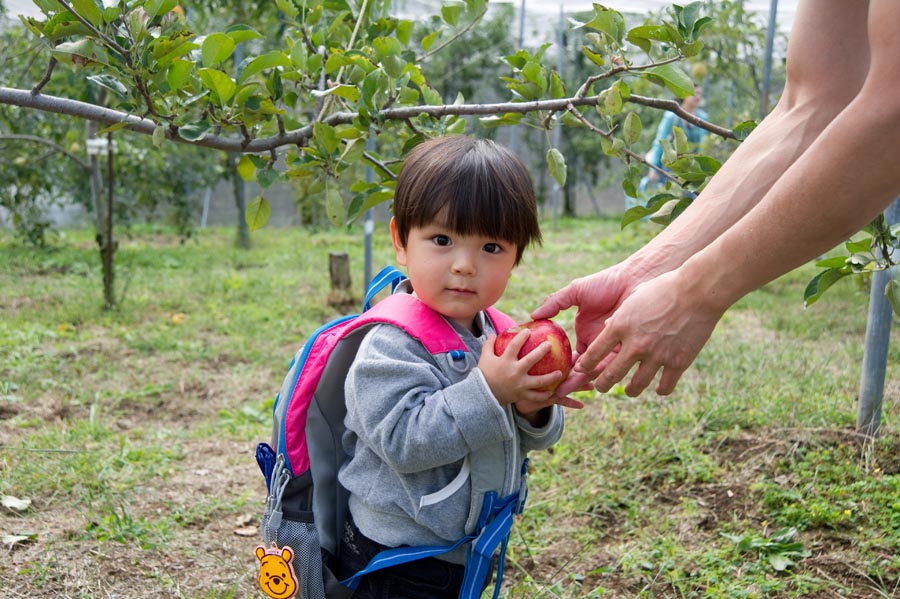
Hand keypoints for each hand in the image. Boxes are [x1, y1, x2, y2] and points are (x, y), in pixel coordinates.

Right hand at [479, 330, 561, 406]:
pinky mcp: (521, 395)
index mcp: (505, 361)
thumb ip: (489, 345)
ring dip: (551, 377)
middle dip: (541, 351)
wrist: (483, 396)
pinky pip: (535, 396)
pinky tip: (552, 392)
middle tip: (549, 344)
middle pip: (531, 360)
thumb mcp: (484, 358)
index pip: (514, 346)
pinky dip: (544, 395)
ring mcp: (519, 385)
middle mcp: (514, 372)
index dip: (522, 337)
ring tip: (560, 373)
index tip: (529, 331)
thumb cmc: (484, 374)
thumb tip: (493, 334)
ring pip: (539, 381)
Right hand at [531, 265, 635, 394]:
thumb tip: (533, 315)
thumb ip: (555, 303)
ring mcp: (613, 348)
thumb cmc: (606, 282)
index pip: (572, 358)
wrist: (634, 279)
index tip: (545, 376)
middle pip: (582, 369)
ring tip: (565, 389)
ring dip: (581, 381)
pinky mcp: (628, 349)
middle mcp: (599, 345)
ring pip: (596, 371)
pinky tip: (585, 378)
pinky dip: (599, 373)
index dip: (560, 368)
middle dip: (568, 381)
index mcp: (586, 335)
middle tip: (553, 391)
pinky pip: (612, 365)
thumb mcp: (576, 292)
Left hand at [575, 269, 724, 395]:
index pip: (593, 354)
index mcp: (620, 326)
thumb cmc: (664, 289)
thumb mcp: (634, 299)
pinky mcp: (678, 362)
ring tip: (629, 390)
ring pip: (636, 386)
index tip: (582, 369)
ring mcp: (657, 356)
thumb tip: (608, 327)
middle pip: (610, 376)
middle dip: (602, 385)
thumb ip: (620, 317)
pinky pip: (664, 387)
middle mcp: (635, 344)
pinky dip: (660, 389)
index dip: (585, 365)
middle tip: (601, 387)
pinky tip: (658, 388)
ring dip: (630, 390)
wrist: (697, 290)